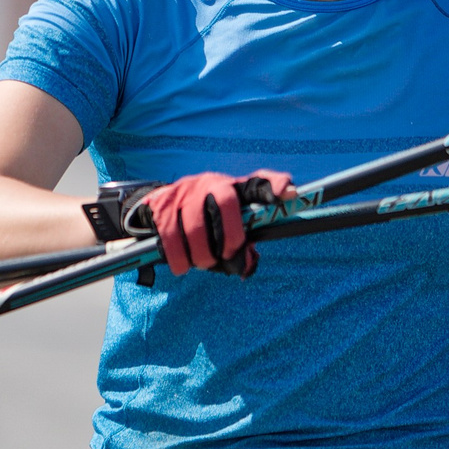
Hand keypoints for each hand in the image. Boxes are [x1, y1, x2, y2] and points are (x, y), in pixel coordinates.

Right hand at [133, 169, 293, 276]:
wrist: (159, 204)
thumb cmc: (205, 220)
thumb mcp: (226, 225)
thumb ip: (241, 245)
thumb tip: (244, 266)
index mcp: (234, 188)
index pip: (259, 182)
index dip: (274, 186)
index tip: (289, 194)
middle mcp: (212, 182)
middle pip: (225, 202)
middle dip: (229, 235)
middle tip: (226, 255)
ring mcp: (186, 191)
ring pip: (196, 225)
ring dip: (202, 254)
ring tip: (203, 263)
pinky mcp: (162, 203)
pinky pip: (171, 235)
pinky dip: (179, 257)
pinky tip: (182, 267)